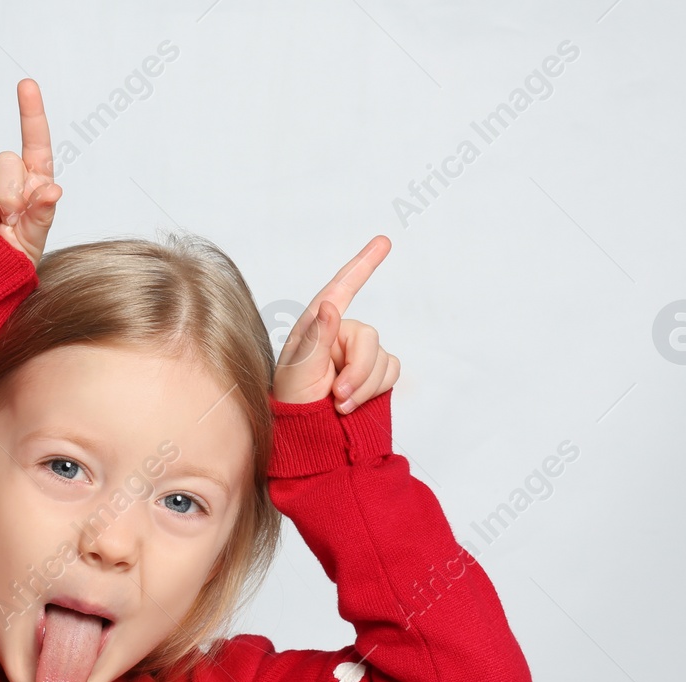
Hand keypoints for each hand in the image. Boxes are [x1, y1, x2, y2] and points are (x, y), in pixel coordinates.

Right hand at [0, 78, 62, 267]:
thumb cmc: (9, 261)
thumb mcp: (33, 242)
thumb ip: (43, 215)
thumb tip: (53, 190)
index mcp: (31, 183)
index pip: (35, 142)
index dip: (31, 112)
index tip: (26, 84)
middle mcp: (4, 176)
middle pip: (5, 159)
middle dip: (6, 194)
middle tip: (4, 222)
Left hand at [272, 235, 400, 413]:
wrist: (307, 436)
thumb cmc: (293, 403)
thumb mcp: (298, 371)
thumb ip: (317, 338)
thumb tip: (331, 306)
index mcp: (317, 326)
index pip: (341, 289)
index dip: (363, 264)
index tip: (383, 241)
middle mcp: (339, 335)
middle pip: (370, 336)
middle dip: (358, 370)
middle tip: (337, 395)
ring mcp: (358, 355)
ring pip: (383, 358)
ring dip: (364, 385)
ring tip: (339, 404)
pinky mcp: (374, 374)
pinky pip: (392, 371)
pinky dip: (376, 389)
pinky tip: (355, 403)